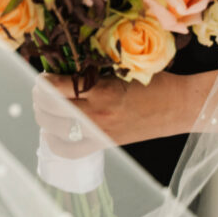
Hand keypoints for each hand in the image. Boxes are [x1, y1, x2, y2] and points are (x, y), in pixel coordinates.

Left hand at [32, 73, 158, 156]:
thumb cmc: (157, 81)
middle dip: (39, 98)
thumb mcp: (126, 68)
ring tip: (43, 107)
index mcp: (103, 89)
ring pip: (55, 130)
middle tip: (40, 88)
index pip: (59, 87)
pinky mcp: (105, 144)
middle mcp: (97, 114)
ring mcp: (99, 133)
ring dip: (43, 117)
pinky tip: (53, 132)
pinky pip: (69, 150)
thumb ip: (99, 70)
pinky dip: (55, 142)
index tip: (42, 74)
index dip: (44, 81)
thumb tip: (70, 66)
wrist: (178, 106)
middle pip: (51, 109)